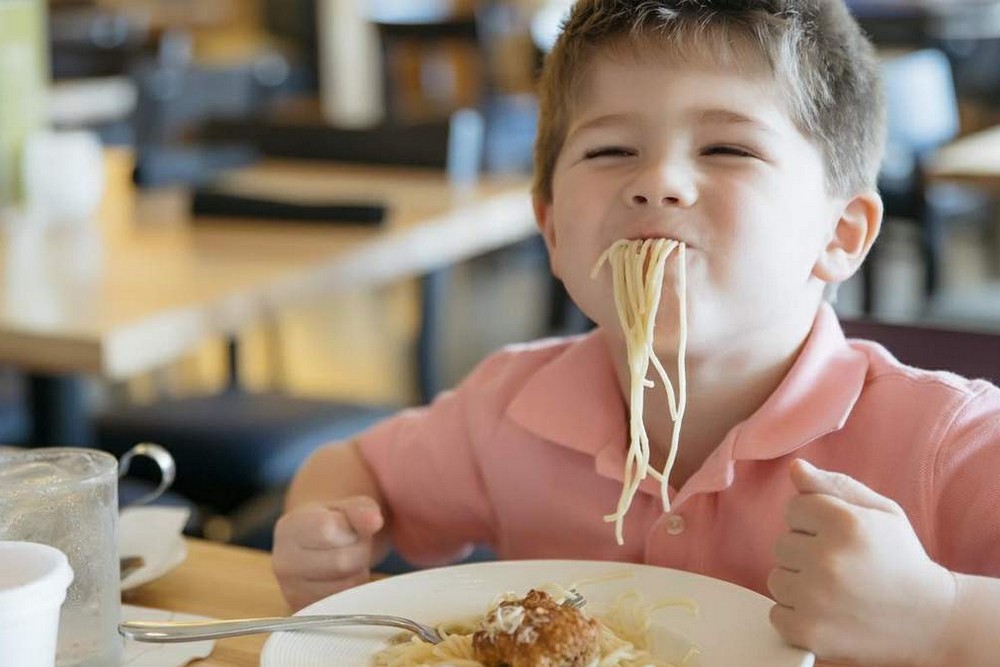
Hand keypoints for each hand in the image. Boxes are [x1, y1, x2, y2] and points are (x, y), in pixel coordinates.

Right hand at [272, 496, 384, 610]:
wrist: (313, 547)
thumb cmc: (332, 523)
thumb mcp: (348, 508)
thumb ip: (361, 510)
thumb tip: (374, 520)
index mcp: (290, 529)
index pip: (326, 530)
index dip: (349, 529)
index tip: (348, 527)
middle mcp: (284, 563)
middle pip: (342, 562)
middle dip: (359, 552)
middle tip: (352, 545)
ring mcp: (292, 592)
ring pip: (347, 586)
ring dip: (357, 573)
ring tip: (346, 560)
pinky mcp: (306, 612)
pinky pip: (344, 607)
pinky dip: (352, 591)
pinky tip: (342, 578)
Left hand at [767, 459, 955, 666]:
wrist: (931, 621)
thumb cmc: (901, 559)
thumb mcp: (880, 512)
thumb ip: (834, 485)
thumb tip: (795, 467)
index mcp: (845, 523)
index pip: (794, 507)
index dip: (815, 521)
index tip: (840, 537)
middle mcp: (827, 559)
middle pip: (782, 544)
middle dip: (806, 552)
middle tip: (842, 566)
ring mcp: (815, 598)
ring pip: (777, 578)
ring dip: (799, 584)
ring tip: (835, 590)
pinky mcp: (808, 631)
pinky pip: (777, 614)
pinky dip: (796, 615)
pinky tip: (827, 613)